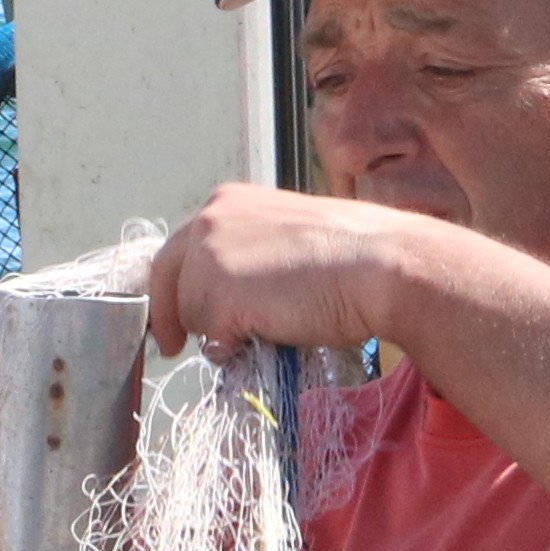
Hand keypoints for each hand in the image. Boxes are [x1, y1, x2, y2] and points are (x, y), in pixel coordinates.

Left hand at [143, 182, 436, 367]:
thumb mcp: (287, 237)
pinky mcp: (218, 295)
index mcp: (228, 201)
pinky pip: (210, 341)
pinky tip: (271, 335)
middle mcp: (210, 220)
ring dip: (217, 333)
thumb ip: (251, 255)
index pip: (179, 249)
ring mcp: (210, 256)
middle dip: (168, 315)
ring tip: (266, 329)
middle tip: (169, 347)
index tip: (168, 316)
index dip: (170, 286)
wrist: (381, 267)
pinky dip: (234, 349)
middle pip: (169, 280)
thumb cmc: (353, 256)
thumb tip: (233, 293)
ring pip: (190, 315)